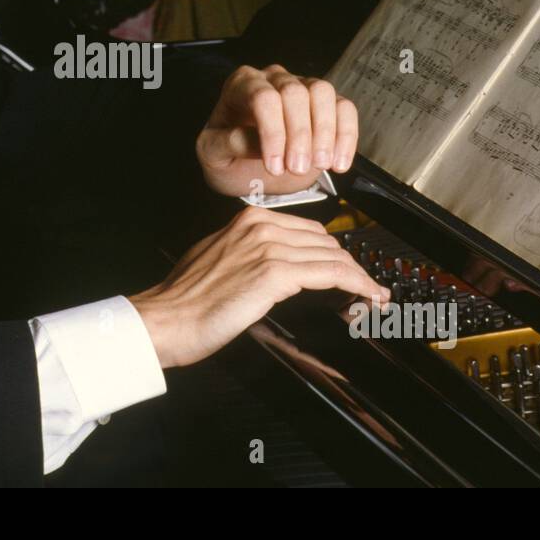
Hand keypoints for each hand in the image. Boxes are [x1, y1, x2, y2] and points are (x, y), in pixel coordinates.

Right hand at [128, 205, 388, 368]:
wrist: (166, 318)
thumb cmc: (185, 300)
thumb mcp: (217, 258)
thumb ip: (248, 252)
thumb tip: (277, 264)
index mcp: (249, 221)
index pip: (309, 231)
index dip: (333, 253)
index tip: (348, 270)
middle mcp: (260, 227)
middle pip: (326, 241)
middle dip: (349, 266)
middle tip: (365, 288)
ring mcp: (268, 248)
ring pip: (333, 256)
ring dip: (360, 277)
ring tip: (373, 295)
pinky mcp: (274, 273)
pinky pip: (331, 273)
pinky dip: (356, 284)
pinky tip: (368, 295)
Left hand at [197, 64, 358, 196]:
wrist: (247, 167)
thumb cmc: (227, 156)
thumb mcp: (213, 155)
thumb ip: (228, 143)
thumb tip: (254, 140)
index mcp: (241, 85)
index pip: (263, 97)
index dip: (273, 132)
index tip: (275, 166)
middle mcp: (272, 78)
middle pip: (295, 93)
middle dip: (299, 134)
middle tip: (297, 169)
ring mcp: (302, 86)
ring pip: (323, 92)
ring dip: (326, 131)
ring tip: (320, 165)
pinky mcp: (325, 103)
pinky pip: (344, 107)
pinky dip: (346, 135)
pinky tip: (338, 163)